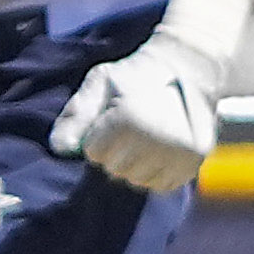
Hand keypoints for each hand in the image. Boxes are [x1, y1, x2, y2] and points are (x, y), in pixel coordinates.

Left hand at [50, 0, 253, 201]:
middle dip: (116, 151)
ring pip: (137, 180)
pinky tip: (161, 149)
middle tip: (132, 126)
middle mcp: (156, 139)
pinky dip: (157, 172)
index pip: (94, 153)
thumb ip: (76, 114)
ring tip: (148, 136)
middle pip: (115, 169)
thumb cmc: (135, 76)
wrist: (188, 68)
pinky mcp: (193, 164)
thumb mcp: (100, 83)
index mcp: (128, 119)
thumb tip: (60, 149)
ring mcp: (178, 154)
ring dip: (136, 164)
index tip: (113, 117)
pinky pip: (161, 185)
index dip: (99, 135)